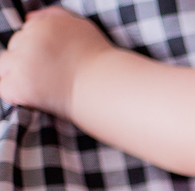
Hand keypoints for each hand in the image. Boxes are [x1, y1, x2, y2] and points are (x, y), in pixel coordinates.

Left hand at [0, 7, 114, 119]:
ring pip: (4, 63)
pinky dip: (14, 92)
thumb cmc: (102, 63)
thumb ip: (54, 17)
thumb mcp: (82, 28)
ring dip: (17, 73)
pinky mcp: (21, 85)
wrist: (111, 91)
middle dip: (29, 58)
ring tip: (42, 85)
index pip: (29, 30)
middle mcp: (32, 38)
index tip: (56, 62)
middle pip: (16, 44)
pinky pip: (3, 87)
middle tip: (54, 75)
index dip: (40, 48)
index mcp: (46, 24)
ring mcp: (24, 62)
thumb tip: (27, 17)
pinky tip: (33, 96)